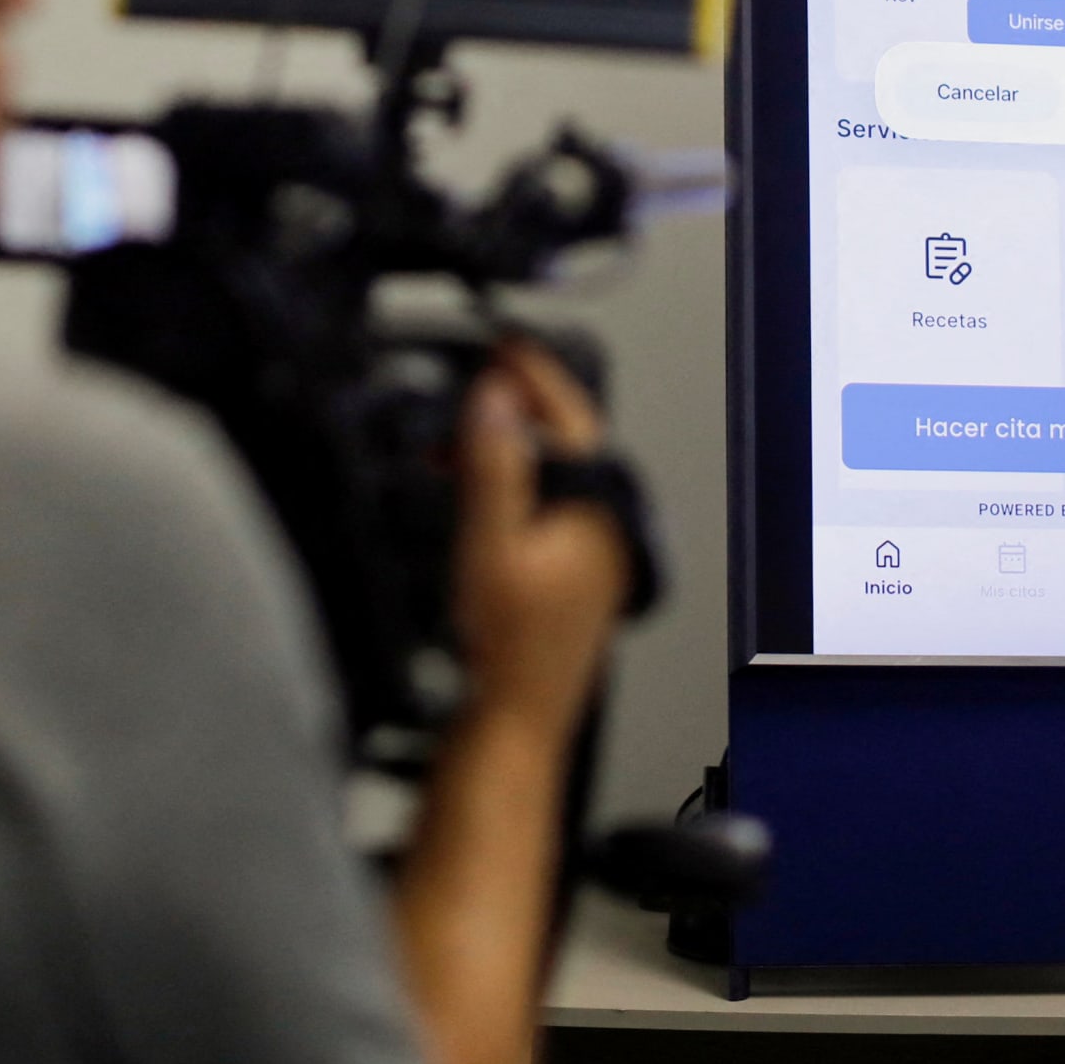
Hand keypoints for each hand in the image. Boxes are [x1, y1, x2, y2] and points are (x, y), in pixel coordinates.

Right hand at [451, 338, 630, 741]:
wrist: (515, 720)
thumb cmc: (507, 651)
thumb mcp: (489, 545)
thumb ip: (493, 468)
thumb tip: (496, 401)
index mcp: (598, 513)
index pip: (572, 419)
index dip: (535, 374)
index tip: (503, 343)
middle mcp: (606, 529)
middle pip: (567, 442)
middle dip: (518, 406)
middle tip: (475, 377)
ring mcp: (595, 552)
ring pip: (556, 474)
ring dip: (510, 447)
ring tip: (458, 436)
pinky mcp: (575, 573)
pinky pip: (549, 504)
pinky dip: (513, 483)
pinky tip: (473, 492)